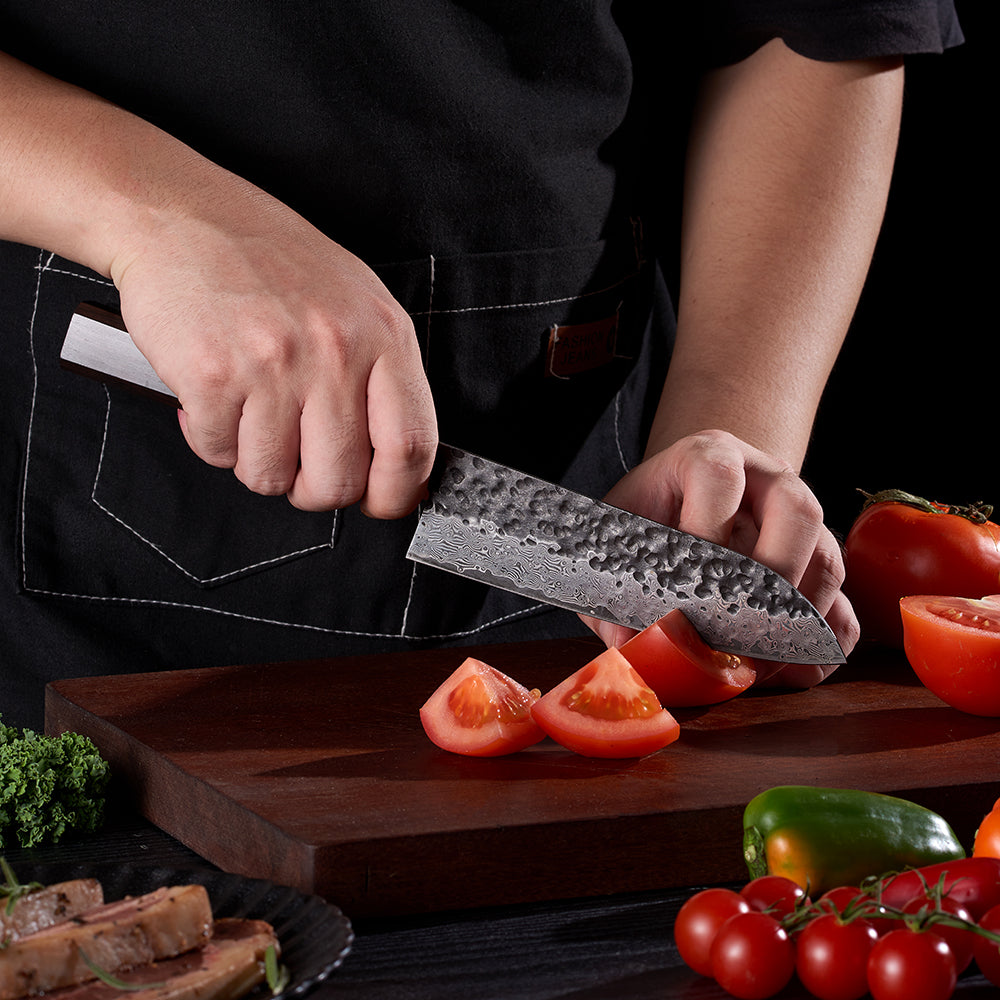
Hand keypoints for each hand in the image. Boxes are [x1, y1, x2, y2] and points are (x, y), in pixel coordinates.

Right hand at [110, 175, 436, 515]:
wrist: (184, 216)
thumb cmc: (274, 263)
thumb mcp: (357, 307)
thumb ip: (387, 385)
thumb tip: (409, 472)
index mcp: (382, 336)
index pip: (411, 446)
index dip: (395, 494)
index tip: (377, 501)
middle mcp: (334, 350)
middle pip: (338, 481)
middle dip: (312, 489)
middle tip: (297, 461)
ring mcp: (273, 364)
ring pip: (271, 477)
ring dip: (256, 460)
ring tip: (251, 412)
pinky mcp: (212, 374)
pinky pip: (218, 453)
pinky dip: (211, 438)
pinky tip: (215, 398)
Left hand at [583, 430, 858, 685]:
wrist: (680, 504)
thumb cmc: (644, 520)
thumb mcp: (615, 542)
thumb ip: (612, 593)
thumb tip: (630, 645)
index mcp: (710, 455)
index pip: (720, 475)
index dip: (706, 526)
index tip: (685, 578)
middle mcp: (767, 478)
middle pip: (799, 511)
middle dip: (770, 577)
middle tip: (733, 627)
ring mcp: (801, 521)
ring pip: (827, 561)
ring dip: (794, 621)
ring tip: (752, 662)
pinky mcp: (817, 565)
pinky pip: (841, 607)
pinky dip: (820, 645)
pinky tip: (786, 671)